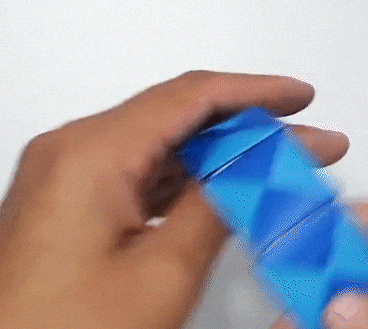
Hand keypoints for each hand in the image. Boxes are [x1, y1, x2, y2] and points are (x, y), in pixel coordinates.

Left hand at [0, 71, 349, 328]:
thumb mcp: (159, 274)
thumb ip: (213, 209)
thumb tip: (255, 169)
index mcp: (90, 154)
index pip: (190, 97)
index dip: (255, 94)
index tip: (300, 98)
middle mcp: (70, 153)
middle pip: (175, 118)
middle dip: (246, 129)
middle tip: (304, 143)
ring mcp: (63, 179)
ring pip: (156, 148)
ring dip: (217, 157)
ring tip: (276, 169)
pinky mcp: (63, 206)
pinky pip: (134, 175)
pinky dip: (182, 182)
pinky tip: (221, 194)